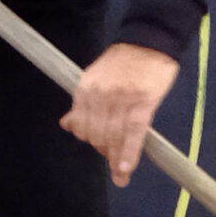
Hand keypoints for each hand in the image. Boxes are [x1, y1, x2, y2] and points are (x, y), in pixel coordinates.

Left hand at [60, 43, 180, 186]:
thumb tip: (67, 124)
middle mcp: (99, 97)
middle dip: (104, 151)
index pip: (81, 126)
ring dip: (115, 160)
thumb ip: (82, 103)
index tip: (101, 148)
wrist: (148, 42)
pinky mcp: (142, 103)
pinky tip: (125, 169)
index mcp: (85, 90)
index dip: (90, 141)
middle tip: (114, 160)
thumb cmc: (123, 61)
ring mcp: (121, 101)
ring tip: (121, 174)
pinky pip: (132, 134)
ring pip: (113, 138)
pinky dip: (128, 154)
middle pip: (97, 135)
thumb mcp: (94, 78)